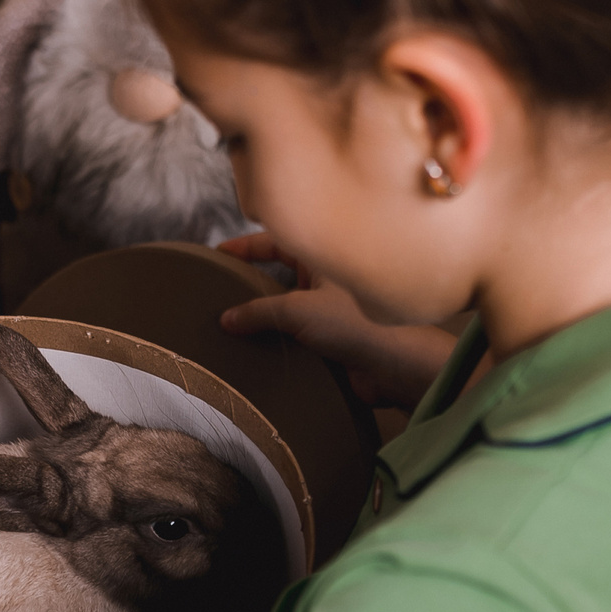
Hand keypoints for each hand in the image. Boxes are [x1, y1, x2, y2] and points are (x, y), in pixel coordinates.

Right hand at [216, 233, 458, 409]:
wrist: (393, 368)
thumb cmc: (357, 325)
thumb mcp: (298, 309)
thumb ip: (258, 311)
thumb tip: (227, 318)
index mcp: (324, 260)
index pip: (278, 244)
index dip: (247, 247)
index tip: (218, 254)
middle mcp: (326, 282)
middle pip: (279, 276)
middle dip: (250, 283)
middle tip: (218, 291)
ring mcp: (327, 312)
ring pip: (284, 309)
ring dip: (261, 317)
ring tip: (228, 324)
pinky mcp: (328, 342)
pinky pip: (292, 337)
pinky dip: (273, 341)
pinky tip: (251, 349)